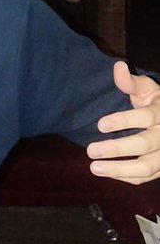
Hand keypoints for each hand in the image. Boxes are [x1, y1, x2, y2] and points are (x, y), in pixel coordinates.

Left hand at [87, 60, 159, 183]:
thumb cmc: (154, 101)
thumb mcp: (145, 88)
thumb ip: (130, 81)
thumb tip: (118, 66)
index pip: (144, 118)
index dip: (123, 121)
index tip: (100, 125)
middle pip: (143, 145)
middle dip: (116, 148)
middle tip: (90, 150)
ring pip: (146, 167)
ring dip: (119, 169)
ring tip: (94, 167)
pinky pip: (145, 177)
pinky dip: (126, 177)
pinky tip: (106, 173)